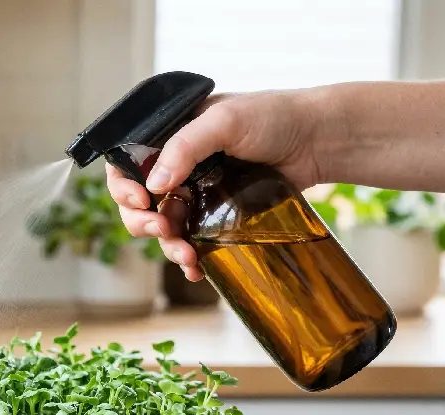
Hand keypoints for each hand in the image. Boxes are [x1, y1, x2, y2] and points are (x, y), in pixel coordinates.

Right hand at [106, 89, 325, 280]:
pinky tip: (197, 269)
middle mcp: (177, 167)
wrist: (321, 138)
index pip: (126, 165)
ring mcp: (197, 193)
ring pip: (164, 227)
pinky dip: (190, 258)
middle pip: (138, 203)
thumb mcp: (225, 121)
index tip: (141, 201)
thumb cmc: (274, 115)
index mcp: (169, 138)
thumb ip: (185, 147)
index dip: (123, 187)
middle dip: (142, 222)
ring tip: (185, 256)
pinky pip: (192, 240)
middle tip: (160, 229)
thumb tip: (154, 185)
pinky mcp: (218, 215)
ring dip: (167, 245)